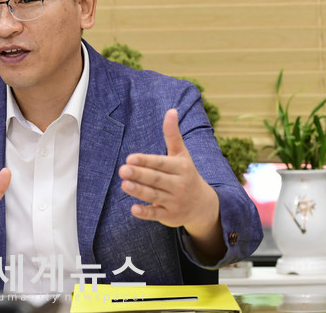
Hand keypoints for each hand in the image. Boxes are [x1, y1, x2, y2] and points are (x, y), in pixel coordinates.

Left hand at [118, 109, 224, 261]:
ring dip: (139, 191)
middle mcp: (179, 185)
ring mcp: (174, 201)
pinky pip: (156, 214)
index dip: (146, 161)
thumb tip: (171, 110)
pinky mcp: (170, 216)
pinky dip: (146, 212)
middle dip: (139, 175)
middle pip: (156, 179)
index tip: (130, 157)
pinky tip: (133, 209)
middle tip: (122, 170)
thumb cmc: (186, 174)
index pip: (161, 163)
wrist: (203, 206)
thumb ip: (173, 134)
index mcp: (181, 168)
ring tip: (124, 184)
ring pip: (154, 196)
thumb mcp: (182, 154)